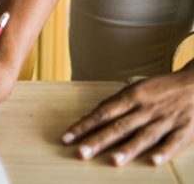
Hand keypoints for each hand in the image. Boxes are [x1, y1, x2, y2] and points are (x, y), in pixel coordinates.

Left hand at [62, 68, 193, 166]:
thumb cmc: (162, 88)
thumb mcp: (137, 89)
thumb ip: (117, 104)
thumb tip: (92, 115)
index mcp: (132, 96)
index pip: (103, 113)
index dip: (84, 125)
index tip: (67, 138)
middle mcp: (146, 108)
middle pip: (119, 126)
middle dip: (98, 140)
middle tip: (81, 153)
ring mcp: (166, 119)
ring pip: (144, 135)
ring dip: (128, 149)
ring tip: (112, 161)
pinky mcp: (186, 129)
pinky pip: (174, 142)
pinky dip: (164, 151)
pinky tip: (153, 161)